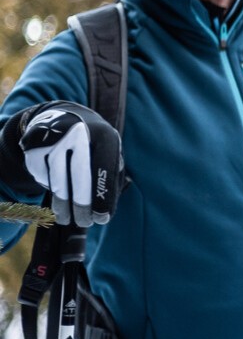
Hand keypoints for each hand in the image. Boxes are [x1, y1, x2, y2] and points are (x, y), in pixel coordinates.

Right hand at [19, 101, 123, 227]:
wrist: (63, 115)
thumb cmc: (93, 142)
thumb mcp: (108, 151)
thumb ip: (112, 177)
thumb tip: (107, 209)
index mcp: (105, 135)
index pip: (104, 171)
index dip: (103, 198)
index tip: (102, 219)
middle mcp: (79, 133)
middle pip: (79, 176)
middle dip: (82, 205)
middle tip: (85, 223)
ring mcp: (54, 138)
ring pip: (57, 181)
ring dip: (62, 205)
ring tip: (68, 219)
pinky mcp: (34, 146)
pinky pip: (42, 176)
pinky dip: (49, 187)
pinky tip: (58, 187)